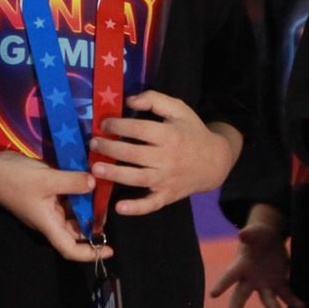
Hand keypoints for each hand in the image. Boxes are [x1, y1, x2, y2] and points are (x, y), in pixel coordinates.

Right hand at [0, 144, 111, 262]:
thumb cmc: (15, 179)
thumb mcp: (46, 179)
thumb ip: (72, 182)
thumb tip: (95, 183)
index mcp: (48, 223)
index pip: (70, 248)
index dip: (90, 253)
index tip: (109, 250)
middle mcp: (49, 219)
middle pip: (75, 231)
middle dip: (93, 224)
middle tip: (108, 208)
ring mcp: (47, 207)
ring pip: (72, 214)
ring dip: (87, 206)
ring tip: (102, 194)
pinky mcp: (46, 194)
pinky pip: (66, 199)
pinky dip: (78, 194)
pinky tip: (89, 182)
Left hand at [89, 91, 237, 215]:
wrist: (215, 161)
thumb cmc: (192, 132)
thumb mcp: (179, 109)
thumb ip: (154, 99)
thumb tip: (129, 100)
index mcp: (170, 134)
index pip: (139, 129)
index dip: (118, 125)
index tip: (104, 124)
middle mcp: (167, 157)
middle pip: (134, 153)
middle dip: (110, 148)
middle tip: (93, 144)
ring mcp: (167, 179)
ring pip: (137, 178)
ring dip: (115, 174)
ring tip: (95, 169)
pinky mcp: (167, 195)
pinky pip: (150, 204)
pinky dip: (136, 208)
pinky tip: (119, 207)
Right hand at [208, 222, 304, 307]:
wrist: (272, 242)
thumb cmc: (259, 236)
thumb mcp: (256, 232)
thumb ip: (250, 233)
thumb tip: (242, 233)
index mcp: (241, 266)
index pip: (229, 276)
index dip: (222, 284)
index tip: (213, 294)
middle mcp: (251, 279)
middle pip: (242, 294)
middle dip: (237, 305)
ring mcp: (265, 284)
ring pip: (267, 299)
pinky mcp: (280, 285)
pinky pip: (286, 295)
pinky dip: (294, 302)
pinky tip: (302, 307)